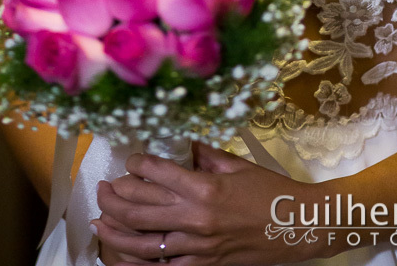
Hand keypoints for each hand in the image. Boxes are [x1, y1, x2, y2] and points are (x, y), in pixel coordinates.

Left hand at [92, 142, 324, 265]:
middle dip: (115, 195)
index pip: (156, 173)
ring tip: (99, 219)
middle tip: (103, 186)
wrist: (297, 226)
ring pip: (143, 242)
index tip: (129, 159)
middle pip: (139, 207)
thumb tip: (179, 143)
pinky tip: (122, 254)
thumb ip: (203, 154)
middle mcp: (196, 218)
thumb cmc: (269, 191)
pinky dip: (138, 261)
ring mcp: (198, 246)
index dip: (136, 164)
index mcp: (205, 187)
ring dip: (115, 230)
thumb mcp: (236, 164)